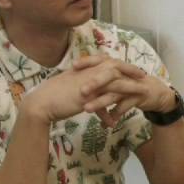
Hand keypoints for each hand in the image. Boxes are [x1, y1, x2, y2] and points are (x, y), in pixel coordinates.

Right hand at [22, 56, 170, 126]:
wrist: (40, 102)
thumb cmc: (54, 97)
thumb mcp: (74, 94)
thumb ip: (87, 96)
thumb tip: (94, 103)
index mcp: (86, 69)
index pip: (107, 62)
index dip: (121, 65)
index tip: (133, 69)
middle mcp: (89, 72)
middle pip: (115, 66)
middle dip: (131, 70)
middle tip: (144, 75)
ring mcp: (88, 82)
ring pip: (115, 80)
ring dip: (131, 86)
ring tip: (143, 92)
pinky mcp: (87, 95)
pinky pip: (106, 99)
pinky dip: (115, 108)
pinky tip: (116, 121)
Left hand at [76, 57, 175, 127]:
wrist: (155, 93)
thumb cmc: (131, 85)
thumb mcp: (115, 79)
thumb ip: (100, 77)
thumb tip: (79, 77)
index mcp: (116, 67)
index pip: (101, 60)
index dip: (88, 61)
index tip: (73, 66)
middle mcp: (123, 74)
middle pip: (107, 75)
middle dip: (94, 82)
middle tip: (81, 91)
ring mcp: (131, 85)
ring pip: (114, 93)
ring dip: (100, 102)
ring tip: (87, 109)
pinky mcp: (139, 96)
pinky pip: (125, 106)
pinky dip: (116, 115)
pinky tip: (108, 123)